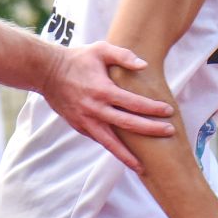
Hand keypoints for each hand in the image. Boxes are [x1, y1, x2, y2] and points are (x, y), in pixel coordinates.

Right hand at [41, 42, 173, 169]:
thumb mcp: (100, 49)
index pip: (135, 103)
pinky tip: (124, 155)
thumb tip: (144, 66)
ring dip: (127, 156)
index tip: (169, 111)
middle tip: (170, 132)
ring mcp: (86, 120)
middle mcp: (96, 109)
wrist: (47, 72)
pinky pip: (99, 140)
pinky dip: (112, 148)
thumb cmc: (77, 59)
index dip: (153, 108)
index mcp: (103, 90)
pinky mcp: (79, 126)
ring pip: (110, 143)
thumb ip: (123, 55)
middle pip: (129, 125)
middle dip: (151, 130)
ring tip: (142, 167)